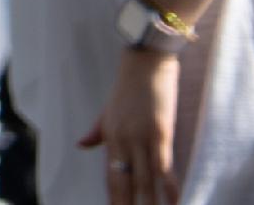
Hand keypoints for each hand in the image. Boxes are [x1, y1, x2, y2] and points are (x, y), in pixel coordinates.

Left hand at [86, 45, 179, 203]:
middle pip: (124, 182)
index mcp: (110, 136)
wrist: (145, 61)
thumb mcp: (108, 110)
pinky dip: (168, 187)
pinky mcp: (160, 133)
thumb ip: (97, 131)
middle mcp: (122, 140)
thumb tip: (81, 145)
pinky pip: (163, 167)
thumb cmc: (129, 85)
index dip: (114, 197)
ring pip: (144, 179)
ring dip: (149, 203)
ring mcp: (141, 137)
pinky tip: (173, 202)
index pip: (111, 175)